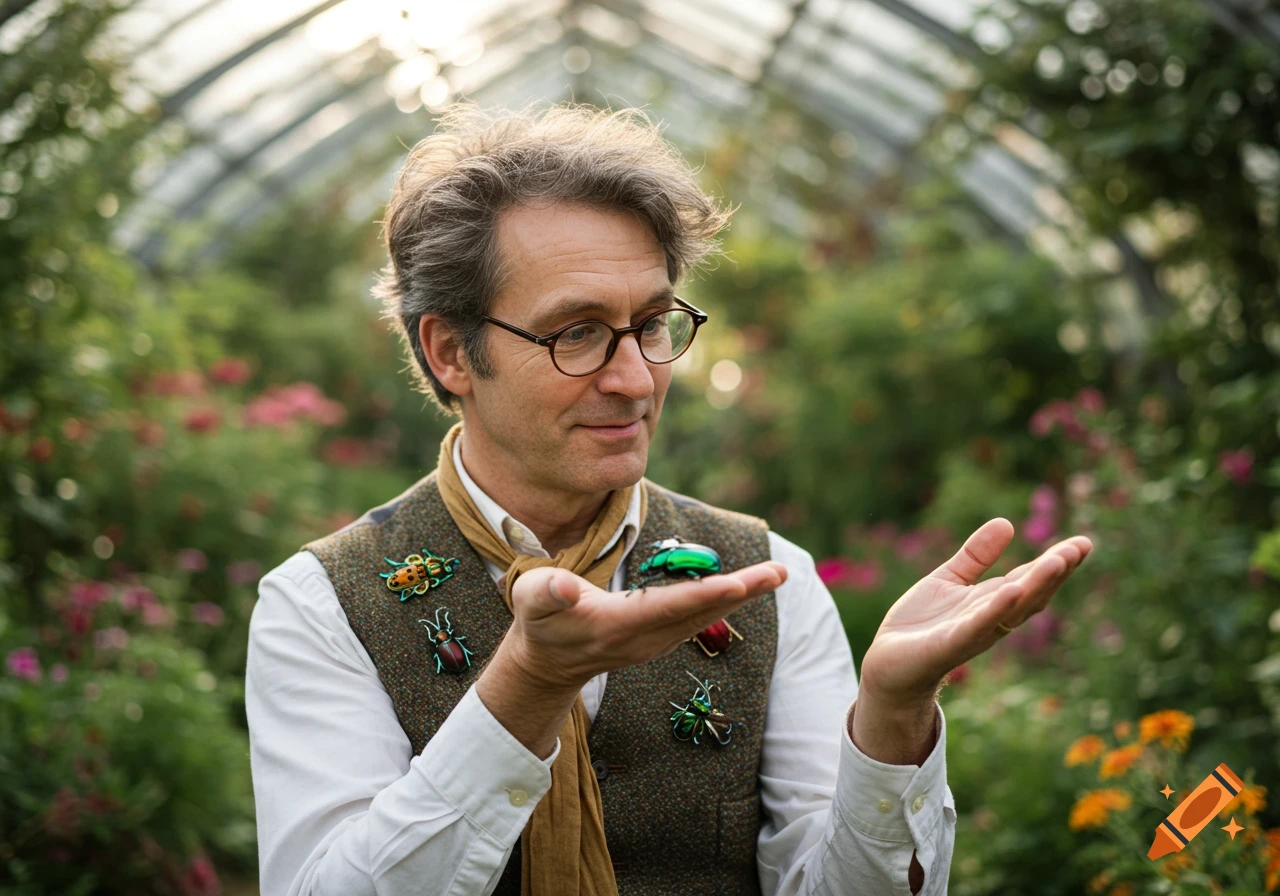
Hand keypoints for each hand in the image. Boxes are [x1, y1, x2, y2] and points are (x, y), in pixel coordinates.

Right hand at [504, 561, 787, 690]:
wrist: (549, 662)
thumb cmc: (541, 622)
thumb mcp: (531, 601)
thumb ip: (547, 592)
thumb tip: (566, 587)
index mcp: (615, 625)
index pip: (666, 606)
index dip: (703, 594)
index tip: (737, 583)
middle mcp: (644, 638)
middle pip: (699, 612)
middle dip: (740, 592)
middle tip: (777, 572)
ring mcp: (656, 641)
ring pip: (706, 615)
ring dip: (742, 595)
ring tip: (776, 574)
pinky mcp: (662, 637)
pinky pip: (701, 616)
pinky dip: (727, 599)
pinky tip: (750, 585)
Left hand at [858, 518, 1091, 703]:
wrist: (888, 661)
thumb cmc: (921, 623)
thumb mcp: (949, 579)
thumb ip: (976, 555)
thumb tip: (1006, 523)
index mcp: (993, 602)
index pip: (1031, 580)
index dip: (1056, 563)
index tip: (1082, 544)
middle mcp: (991, 619)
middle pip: (1031, 594)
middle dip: (1055, 572)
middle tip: (1079, 548)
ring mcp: (973, 632)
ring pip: (1011, 609)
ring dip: (1035, 586)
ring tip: (1056, 560)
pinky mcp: (949, 644)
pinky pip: (976, 626)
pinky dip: (995, 610)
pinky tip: (1011, 591)